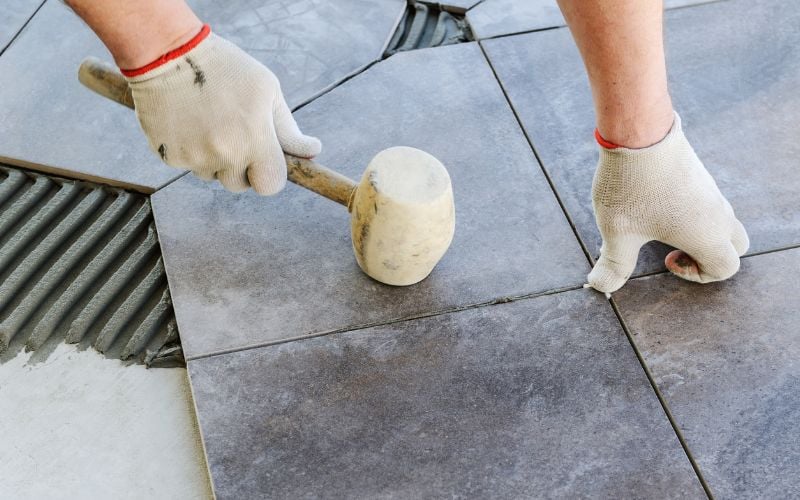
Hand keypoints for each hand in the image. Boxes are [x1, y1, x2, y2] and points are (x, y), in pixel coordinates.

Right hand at [123, 26, 320, 193]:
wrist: (167, 54)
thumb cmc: (226, 68)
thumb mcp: (267, 90)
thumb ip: (289, 129)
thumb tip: (313, 151)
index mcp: (254, 139)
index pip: (271, 184)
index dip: (271, 174)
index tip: (267, 159)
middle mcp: (224, 153)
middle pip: (241, 184)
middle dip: (243, 166)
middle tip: (235, 133)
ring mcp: (195, 158)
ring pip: (214, 175)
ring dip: (216, 159)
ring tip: (210, 121)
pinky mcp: (170, 157)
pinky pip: (190, 166)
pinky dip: (192, 150)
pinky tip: (189, 121)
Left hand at [587, 112, 748, 292]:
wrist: (640, 133)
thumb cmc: (631, 188)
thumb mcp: (617, 234)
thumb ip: (613, 265)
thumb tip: (600, 287)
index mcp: (707, 235)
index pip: (726, 267)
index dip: (699, 276)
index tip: (666, 260)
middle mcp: (717, 214)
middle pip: (734, 244)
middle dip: (708, 255)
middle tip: (673, 249)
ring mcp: (710, 191)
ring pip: (720, 220)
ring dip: (695, 231)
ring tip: (653, 225)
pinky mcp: (697, 174)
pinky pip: (705, 201)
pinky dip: (688, 212)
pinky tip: (650, 202)